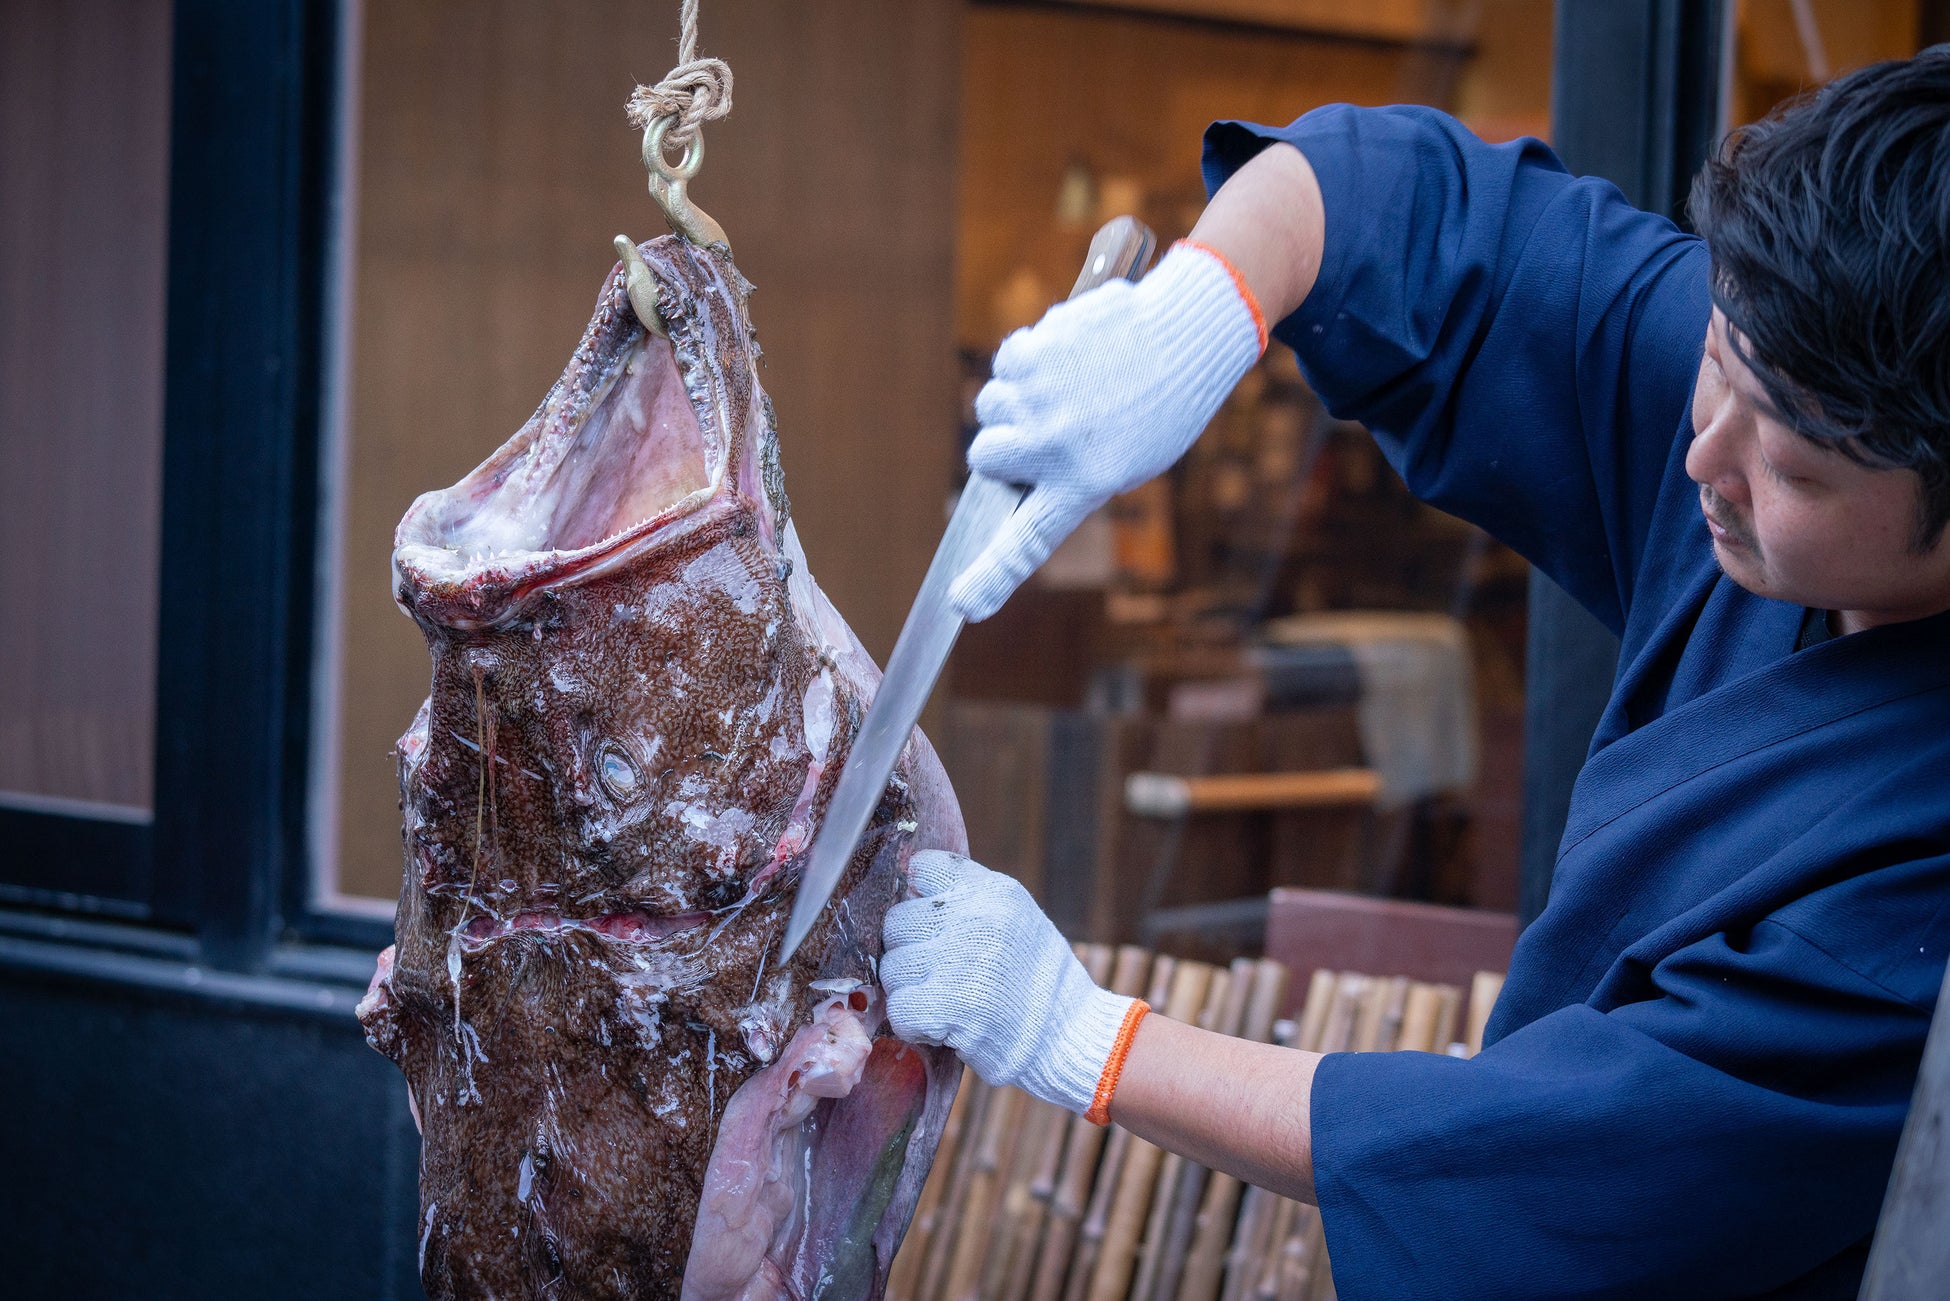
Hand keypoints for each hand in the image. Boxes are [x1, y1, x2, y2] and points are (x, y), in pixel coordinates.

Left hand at [881, 851, 1143, 1119]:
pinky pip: (898, 1008)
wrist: (1069, 1038)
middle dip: (910, 950)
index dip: (920, 899)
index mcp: (994, 891)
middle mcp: (975, 918)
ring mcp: (959, 961)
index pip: (923, 868)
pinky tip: (942, 1026)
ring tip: (946, 1001)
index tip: (934, 925)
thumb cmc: (1038, 982)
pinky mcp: (946, 1006)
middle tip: (941, 974)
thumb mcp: (1017, 918)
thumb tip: (906, 887)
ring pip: (892, 968)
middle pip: (897, 922)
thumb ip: (970, 900)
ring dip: (910, 990)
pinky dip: (913, 1024)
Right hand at [950, 242, 1265, 620]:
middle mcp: (1054, 446)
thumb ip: (1068, 475)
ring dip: (1017, 397)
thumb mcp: (1128, 461)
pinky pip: (1006, 361)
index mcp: (1085, 484)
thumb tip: (1012, 472)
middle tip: (1040, 429)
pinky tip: (1069, 354)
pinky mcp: (1033, 353)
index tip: (963, 603)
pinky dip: (1028, 357)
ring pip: (991, 404)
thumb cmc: (1162, 405)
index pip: (1028, 541)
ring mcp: (1038, 398)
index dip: (992, 575)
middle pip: (985, 457)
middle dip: (1001, 444)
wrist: (1185, 334)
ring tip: (1070, 384)